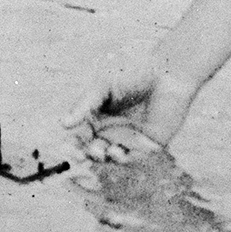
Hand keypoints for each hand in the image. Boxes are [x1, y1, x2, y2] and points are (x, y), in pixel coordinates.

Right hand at [61, 50, 198, 161]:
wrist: (167, 73)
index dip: (72, 143)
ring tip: (102, 150)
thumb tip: (63, 124)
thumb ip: (85, 105)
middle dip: (86, 155)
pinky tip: (118, 152)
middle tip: (83, 154)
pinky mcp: (147, 145)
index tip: (67, 147)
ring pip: (110, 157)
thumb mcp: (104, 85)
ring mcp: (129, 138)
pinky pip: (133, 158)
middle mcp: (111, 129)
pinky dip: (123, 159)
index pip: (80, 134)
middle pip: (93, 149)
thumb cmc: (134, 72)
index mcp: (98, 114)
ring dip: (103, 158)